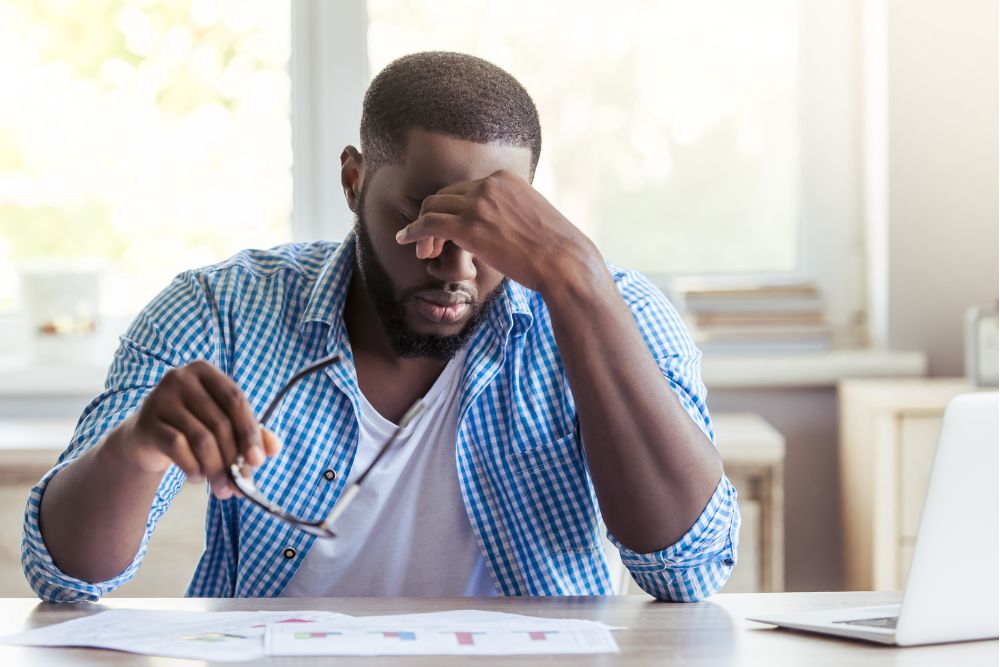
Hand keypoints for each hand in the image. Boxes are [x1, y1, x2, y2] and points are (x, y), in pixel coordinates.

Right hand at [108, 360, 280, 498]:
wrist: (146, 437)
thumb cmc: (193, 426)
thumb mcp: (222, 425)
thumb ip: (250, 433)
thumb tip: (273, 449)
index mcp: (205, 371)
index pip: (235, 400)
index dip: (250, 431)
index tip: (258, 461)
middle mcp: (181, 378)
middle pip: (219, 422)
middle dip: (233, 458)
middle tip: (238, 484)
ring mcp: (160, 398)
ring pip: (201, 438)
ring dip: (215, 468)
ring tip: (221, 487)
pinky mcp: (146, 422)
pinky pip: (177, 447)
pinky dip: (193, 467)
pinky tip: (197, 478)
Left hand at [394, 170, 600, 292]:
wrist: (563, 261)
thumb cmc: (554, 248)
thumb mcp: (532, 216)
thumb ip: (510, 212)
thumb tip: (501, 227)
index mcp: (504, 178)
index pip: (464, 188)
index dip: (451, 208)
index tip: (448, 228)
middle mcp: (488, 184)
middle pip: (444, 195)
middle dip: (432, 216)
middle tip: (430, 242)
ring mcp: (478, 203)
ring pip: (432, 207)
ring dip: (421, 227)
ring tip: (420, 248)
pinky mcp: (468, 226)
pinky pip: (429, 224)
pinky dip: (413, 232)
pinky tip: (405, 241)